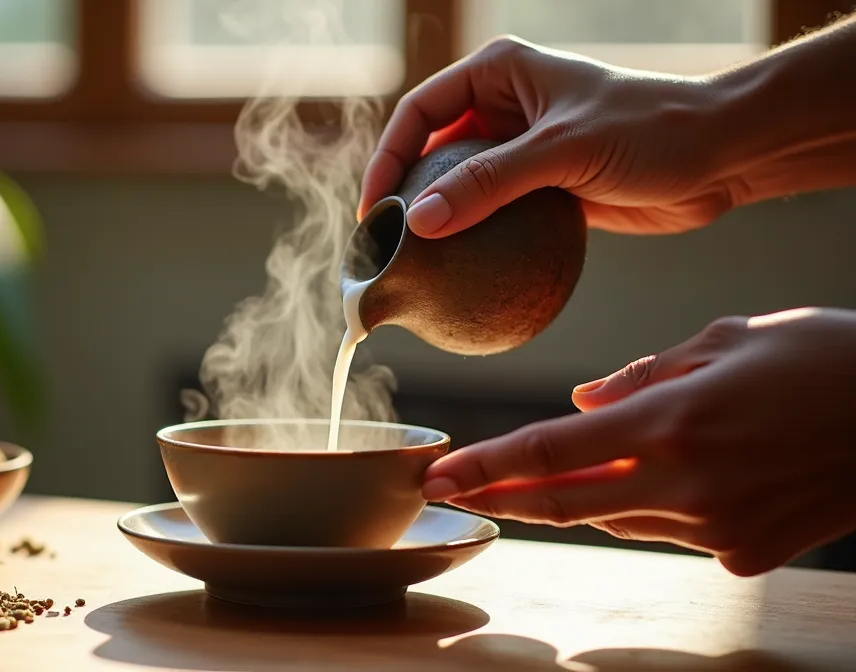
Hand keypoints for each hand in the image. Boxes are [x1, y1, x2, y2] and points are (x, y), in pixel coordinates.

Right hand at [357, 36, 745, 237]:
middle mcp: (502, 107)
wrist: (723, 154)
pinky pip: (494, 218)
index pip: (419, 113)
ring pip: (460, 188)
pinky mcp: (542, 187)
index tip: (375, 212)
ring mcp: (521, 150)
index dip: (387, 160)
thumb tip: (420, 221)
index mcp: (497, 73)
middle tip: (384, 247)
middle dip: (405, 197)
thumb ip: (489, 183)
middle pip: (430, 152)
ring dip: (438, 226)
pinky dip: (476, 245)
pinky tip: (462, 278)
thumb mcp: (563, 152)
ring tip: (412, 268)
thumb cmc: (650, 131)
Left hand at [419, 307, 855, 576]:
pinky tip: (644, 480)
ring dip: (571, 499)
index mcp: (674, 421)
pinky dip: (640, 506)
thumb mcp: (726, 339)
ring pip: (613, 518)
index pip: (550, 452)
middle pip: (564, 502)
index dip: (485, 468)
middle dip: (498, 498)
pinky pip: (667, 532)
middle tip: (448, 493)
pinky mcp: (746, 553)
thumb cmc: (825, 357)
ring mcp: (717, 527)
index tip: (436, 476)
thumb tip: (582, 398)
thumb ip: (643, 374)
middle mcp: (687, 483)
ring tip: (531, 478)